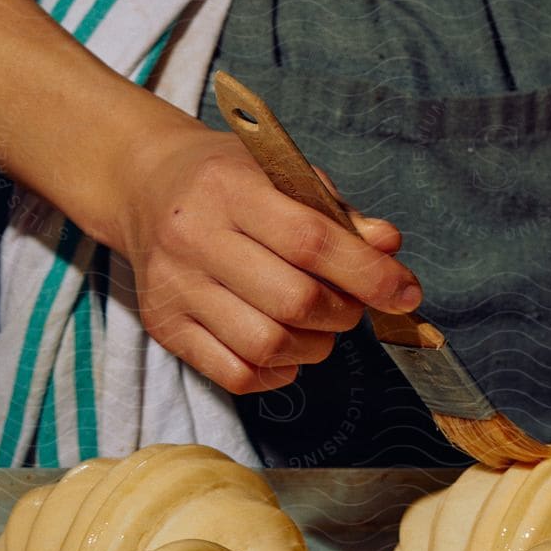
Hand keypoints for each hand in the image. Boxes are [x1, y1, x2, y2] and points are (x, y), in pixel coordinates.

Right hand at [114, 121, 419, 394]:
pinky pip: (236, 375)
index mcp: (231, 189)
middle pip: (293, 301)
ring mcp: (176, 288)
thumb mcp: (282, 175)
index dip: (368, 274)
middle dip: (342, 313)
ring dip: (313, 347)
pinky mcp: (166, 329)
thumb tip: (387, 248)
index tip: (404, 293)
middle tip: (348, 306)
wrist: (146, 187)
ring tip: (317, 328)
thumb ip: (337, 214)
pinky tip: (285, 349)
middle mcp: (195, 238)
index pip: (311, 241)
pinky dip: (276, 372)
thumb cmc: (228, 182)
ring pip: (267, 345)